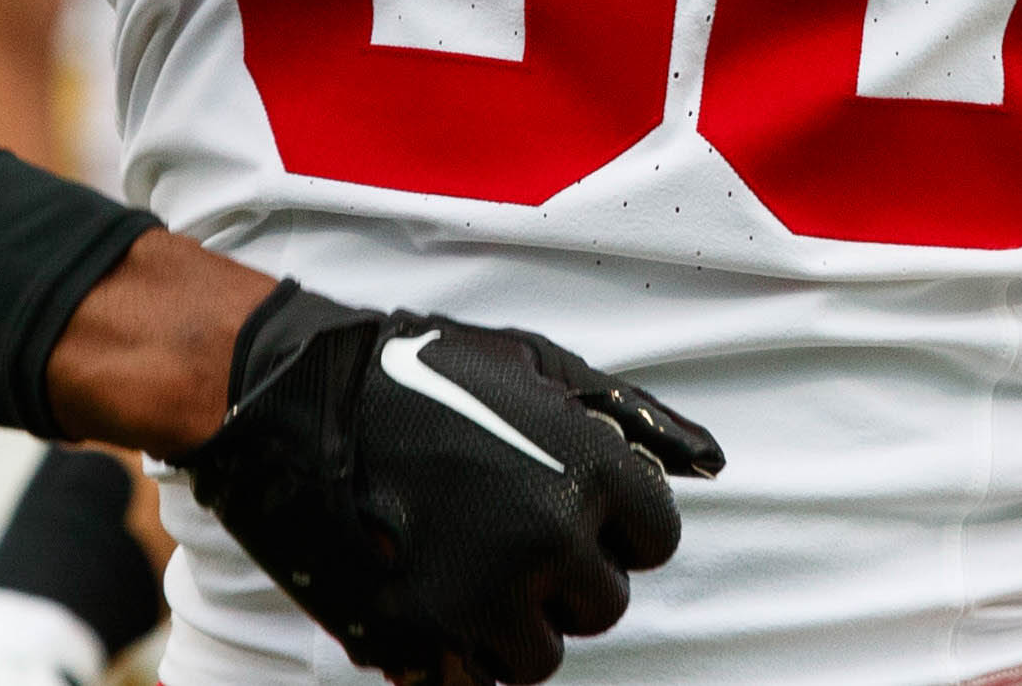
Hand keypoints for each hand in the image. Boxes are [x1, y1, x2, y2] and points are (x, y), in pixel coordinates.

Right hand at [177, 279, 723, 683]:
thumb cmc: (429, 373)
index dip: (618, 526)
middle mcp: (551, 538)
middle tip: (513, 533)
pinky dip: (464, 650)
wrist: (311, 402)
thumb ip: (631, 417)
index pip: (657, 540)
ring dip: (517, 622)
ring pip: (544, 654)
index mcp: (589, 470)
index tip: (576, 508)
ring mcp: (489, 592)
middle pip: (605, 604)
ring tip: (473, 566)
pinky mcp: (428, 635)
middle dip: (568, 578)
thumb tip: (709, 459)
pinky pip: (478, 677)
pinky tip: (440, 595)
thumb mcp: (540, 367)